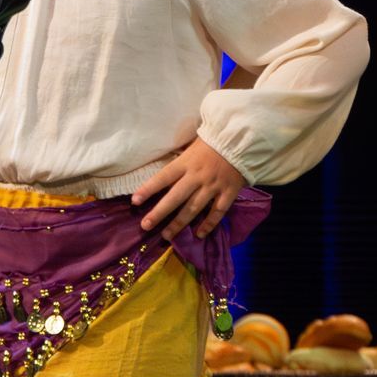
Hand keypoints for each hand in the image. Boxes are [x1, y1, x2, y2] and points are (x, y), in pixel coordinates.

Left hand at [130, 137, 246, 240]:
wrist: (241, 140)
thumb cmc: (213, 142)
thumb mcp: (191, 145)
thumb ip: (180, 161)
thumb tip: (164, 175)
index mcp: (186, 162)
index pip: (163, 177)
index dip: (149, 189)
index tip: (135, 201)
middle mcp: (197, 176)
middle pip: (175, 198)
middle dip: (159, 213)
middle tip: (145, 226)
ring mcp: (213, 186)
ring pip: (193, 208)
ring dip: (179, 224)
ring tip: (166, 236)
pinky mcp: (228, 193)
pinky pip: (217, 212)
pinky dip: (208, 224)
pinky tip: (199, 234)